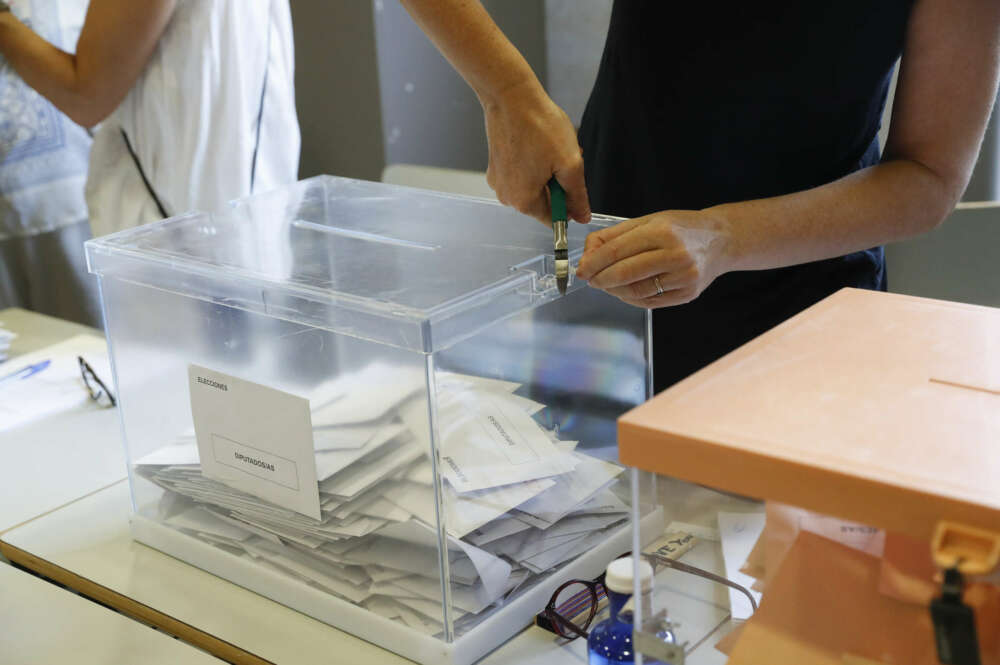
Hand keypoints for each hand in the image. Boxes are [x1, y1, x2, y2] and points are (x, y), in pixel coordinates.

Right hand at [481, 81, 590, 224]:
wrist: (510, 96)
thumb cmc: (539, 126)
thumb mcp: (569, 163)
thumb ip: (577, 195)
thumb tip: (581, 217)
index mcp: (523, 201)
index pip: (553, 219)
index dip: (569, 202)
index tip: (572, 180)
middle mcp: (507, 196)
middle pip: (543, 202)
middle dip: (557, 184)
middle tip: (562, 157)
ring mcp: (499, 181)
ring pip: (533, 186)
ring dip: (546, 172)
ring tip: (549, 147)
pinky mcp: (496, 167)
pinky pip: (521, 174)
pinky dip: (533, 163)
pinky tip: (536, 143)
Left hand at [576, 210, 731, 308]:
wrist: (721, 241)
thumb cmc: (681, 228)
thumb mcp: (649, 221)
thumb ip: (616, 235)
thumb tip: (588, 252)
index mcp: (662, 231)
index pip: (617, 250)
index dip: (594, 262)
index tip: (581, 268)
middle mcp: (675, 254)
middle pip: (625, 273)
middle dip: (600, 278)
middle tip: (589, 279)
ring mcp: (683, 277)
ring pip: (635, 291)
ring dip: (613, 290)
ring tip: (605, 284)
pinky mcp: (687, 294)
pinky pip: (649, 302)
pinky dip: (630, 298)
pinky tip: (622, 291)